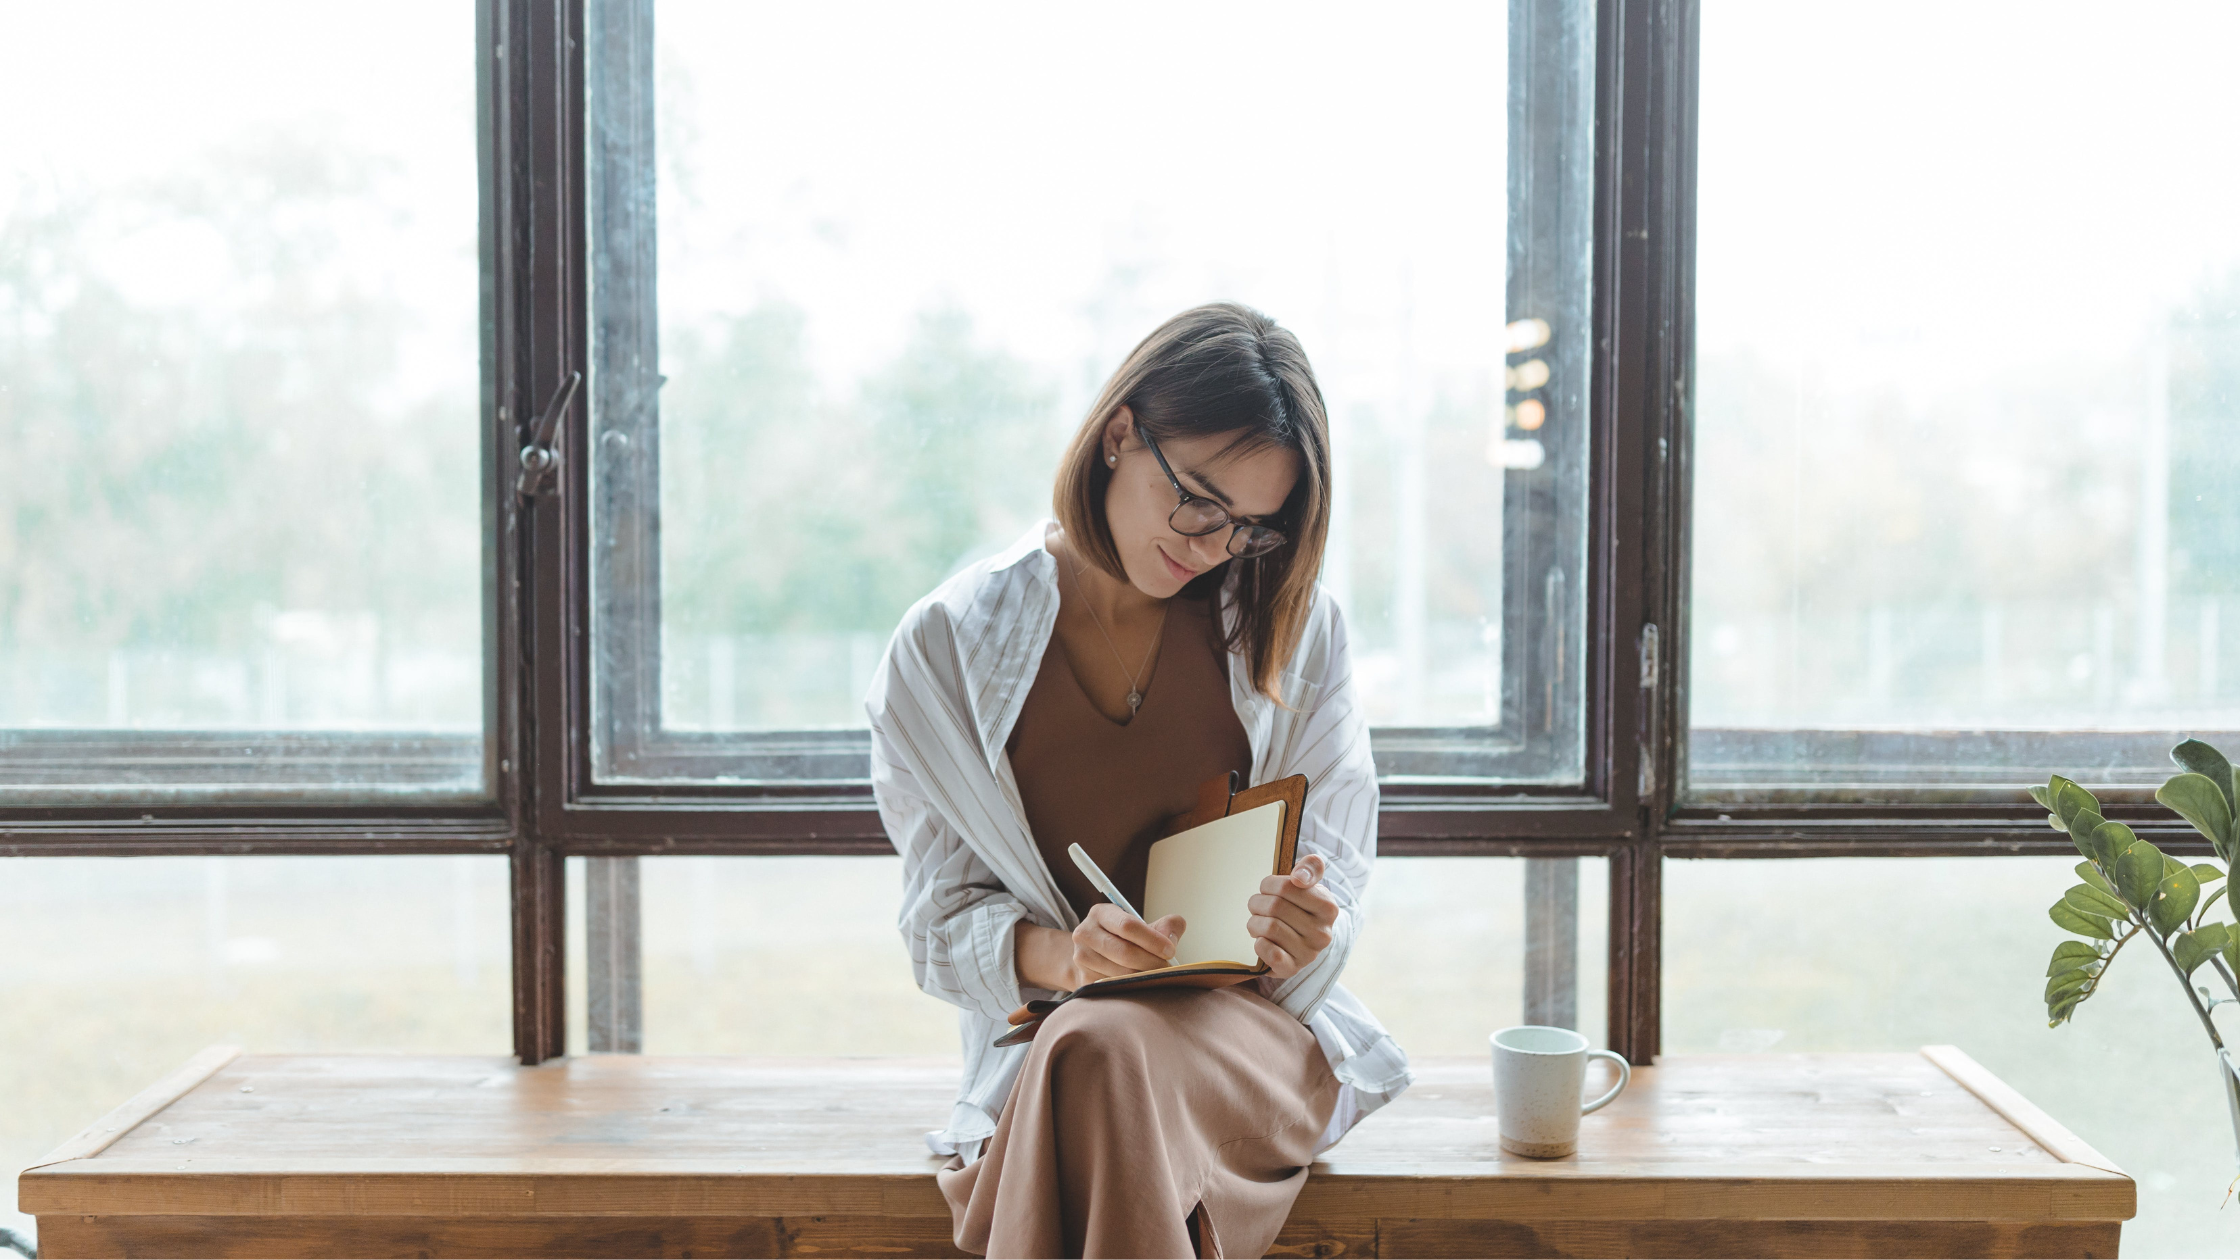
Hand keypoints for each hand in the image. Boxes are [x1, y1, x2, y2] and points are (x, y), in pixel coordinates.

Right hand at [1070, 903, 1185, 985]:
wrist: (1092, 956)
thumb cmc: (1123, 939)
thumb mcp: (1141, 925)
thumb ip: (1165, 926)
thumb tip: (1171, 938)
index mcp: (1100, 913)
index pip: (1128, 926)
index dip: (1153, 940)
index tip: (1170, 950)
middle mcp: (1085, 933)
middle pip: (1125, 952)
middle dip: (1152, 962)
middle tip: (1167, 968)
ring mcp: (1081, 958)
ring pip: (1120, 973)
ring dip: (1144, 977)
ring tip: (1156, 976)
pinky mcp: (1083, 980)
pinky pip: (1114, 987)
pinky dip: (1132, 988)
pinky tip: (1141, 984)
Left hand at [1248, 854, 1337, 979]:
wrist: (1302, 941)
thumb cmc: (1302, 906)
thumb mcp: (1310, 883)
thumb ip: (1310, 867)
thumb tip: (1299, 878)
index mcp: (1329, 908)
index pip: (1287, 886)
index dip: (1269, 884)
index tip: (1269, 888)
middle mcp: (1323, 933)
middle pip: (1274, 906)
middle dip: (1258, 903)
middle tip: (1259, 906)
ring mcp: (1308, 954)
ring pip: (1267, 927)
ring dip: (1255, 922)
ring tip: (1259, 923)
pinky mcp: (1291, 969)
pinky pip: (1266, 950)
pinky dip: (1258, 943)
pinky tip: (1262, 940)